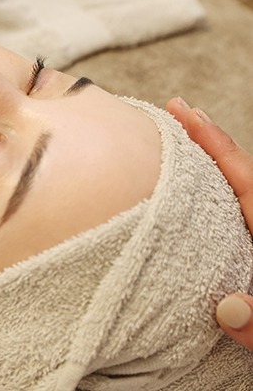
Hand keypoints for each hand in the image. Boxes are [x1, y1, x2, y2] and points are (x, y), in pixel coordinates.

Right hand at [166, 97, 252, 349]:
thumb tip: (227, 310)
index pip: (244, 178)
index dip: (211, 141)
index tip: (182, 110)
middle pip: (239, 179)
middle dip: (207, 145)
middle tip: (175, 116)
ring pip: (234, 201)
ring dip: (206, 174)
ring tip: (175, 152)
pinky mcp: (251, 265)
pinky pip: (230, 224)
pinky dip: (209, 204)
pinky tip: (189, 207)